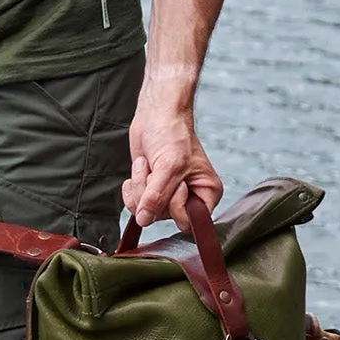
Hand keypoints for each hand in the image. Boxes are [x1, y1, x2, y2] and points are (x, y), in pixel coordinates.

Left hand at [124, 84, 222, 229]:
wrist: (155, 117)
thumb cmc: (172, 135)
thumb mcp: (169, 166)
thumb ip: (157, 196)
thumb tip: (144, 220)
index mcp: (207, 194)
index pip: (189, 222)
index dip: (176, 206)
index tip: (176, 183)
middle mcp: (189, 199)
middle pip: (164, 217)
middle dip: (154, 192)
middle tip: (159, 168)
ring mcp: (168, 197)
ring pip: (146, 212)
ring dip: (140, 185)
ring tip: (149, 164)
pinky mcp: (150, 192)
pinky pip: (134, 205)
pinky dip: (132, 186)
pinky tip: (141, 167)